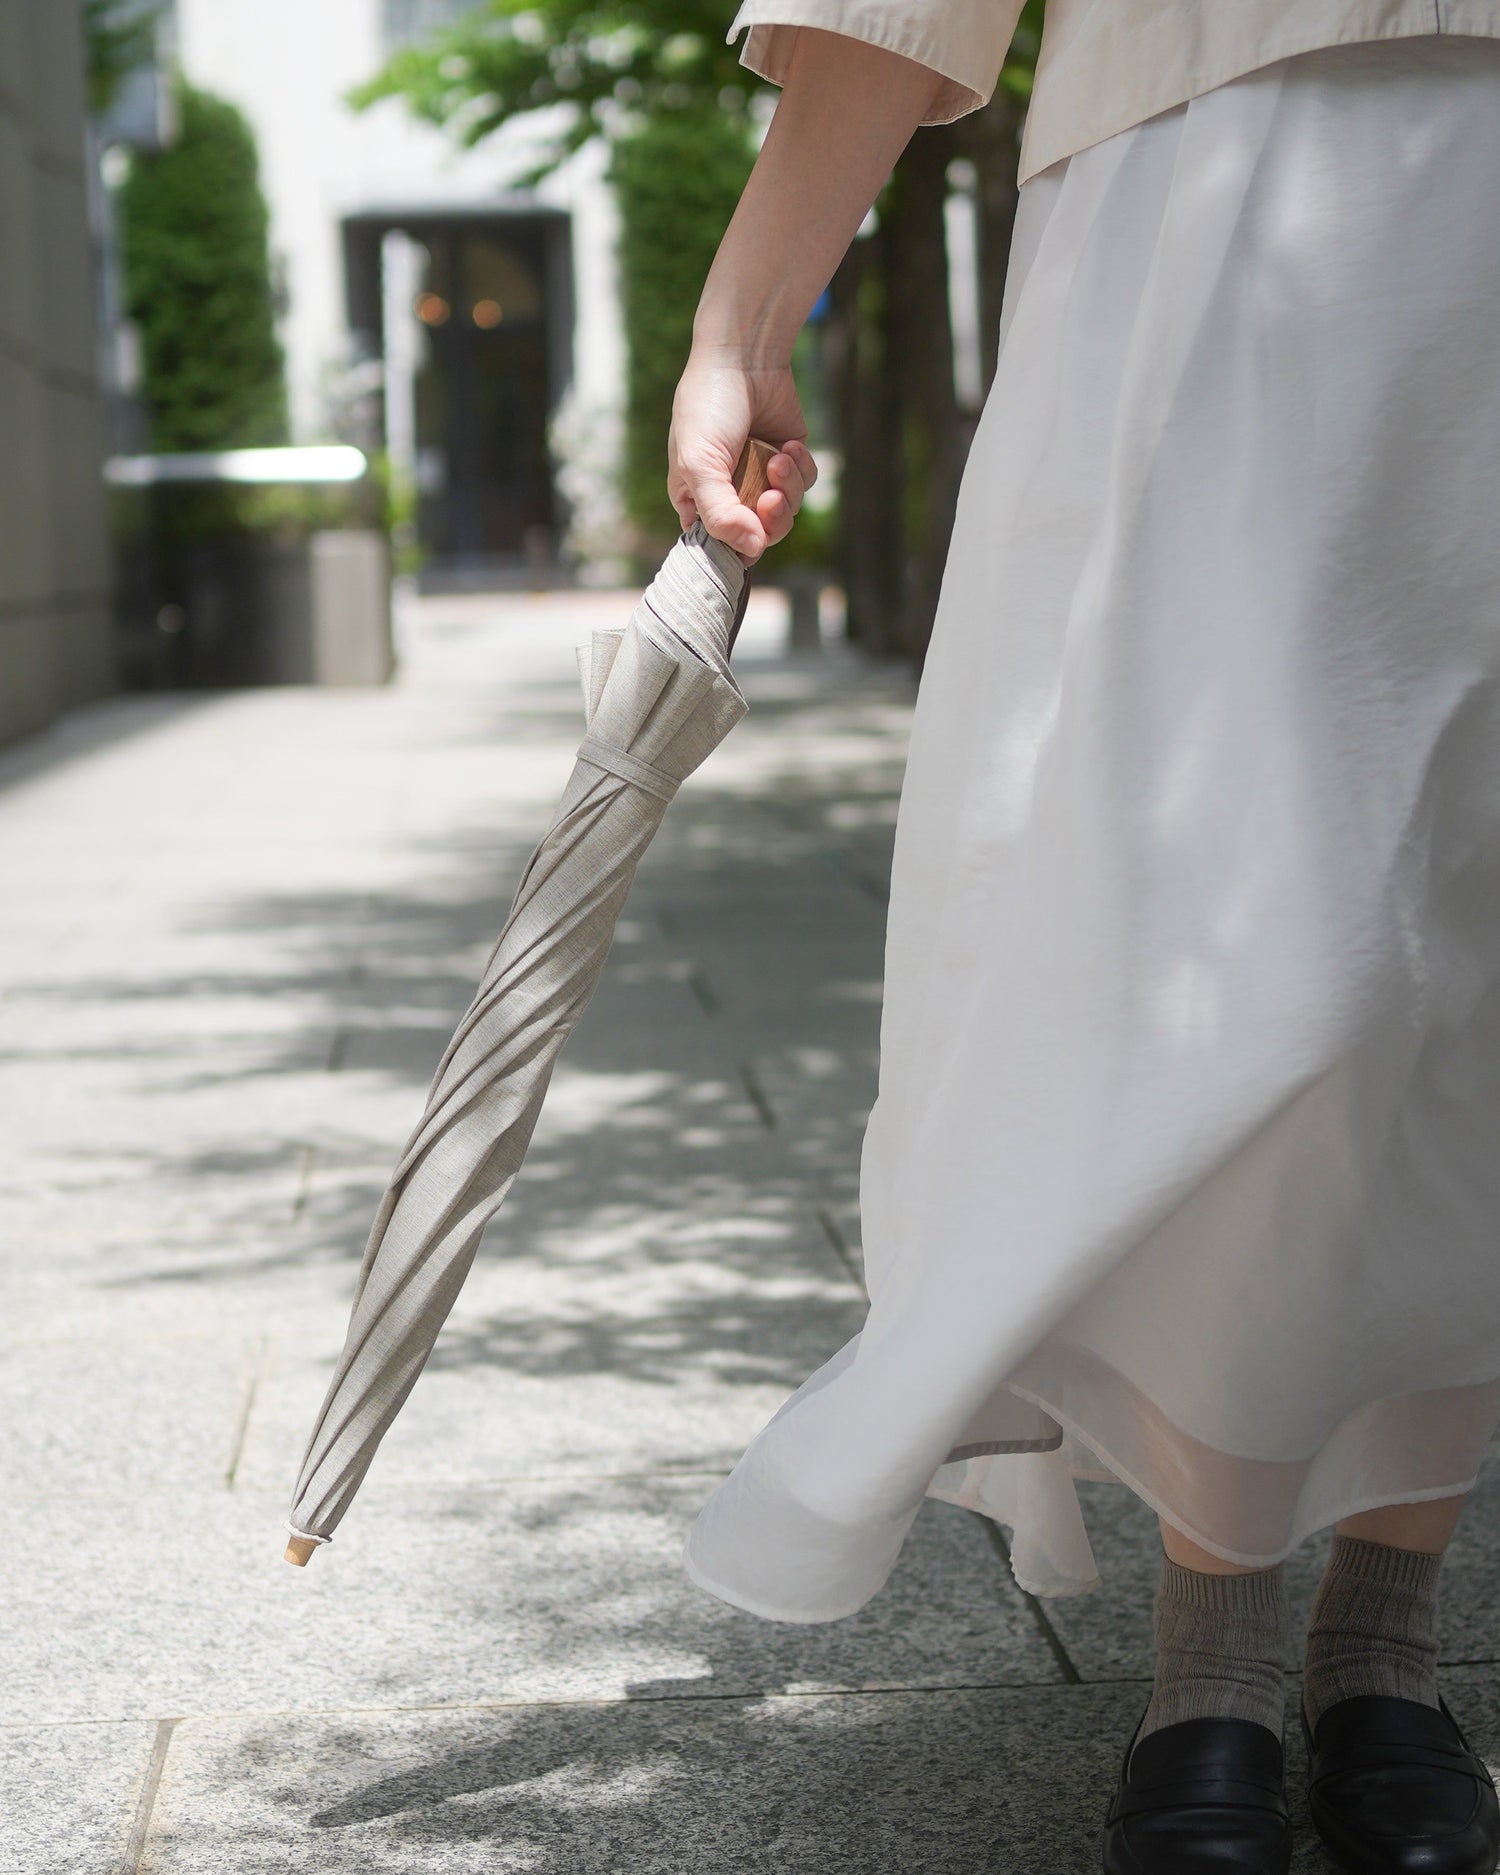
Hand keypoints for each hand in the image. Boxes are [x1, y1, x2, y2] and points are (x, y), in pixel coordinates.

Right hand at [668, 351, 817, 562]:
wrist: (743, 357)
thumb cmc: (708, 407)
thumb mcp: (698, 464)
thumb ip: (720, 514)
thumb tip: (752, 549)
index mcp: (697, 501)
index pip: (719, 547)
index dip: (737, 548)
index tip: (747, 533)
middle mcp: (729, 495)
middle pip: (759, 537)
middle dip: (770, 520)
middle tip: (771, 497)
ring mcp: (761, 479)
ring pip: (786, 515)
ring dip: (787, 489)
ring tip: (779, 457)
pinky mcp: (789, 462)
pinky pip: (804, 486)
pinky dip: (801, 469)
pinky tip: (789, 444)